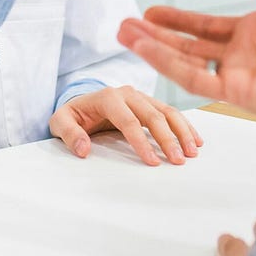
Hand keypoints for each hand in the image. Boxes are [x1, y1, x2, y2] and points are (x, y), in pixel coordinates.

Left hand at [49, 85, 201, 165]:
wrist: (81, 101)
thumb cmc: (72, 114)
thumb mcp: (60, 122)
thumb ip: (69, 134)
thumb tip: (83, 149)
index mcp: (108, 97)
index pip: (128, 120)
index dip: (141, 141)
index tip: (152, 162)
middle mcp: (128, 93)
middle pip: (152, 115)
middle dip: (167, 138)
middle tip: (178, 160)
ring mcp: (141, 96)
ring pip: (166, 111)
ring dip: (181, 131)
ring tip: (192, 152)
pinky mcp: (149, 103)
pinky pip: (171, 113)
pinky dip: (184, 125)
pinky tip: (195, 140)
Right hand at [117, 0, 255, 119]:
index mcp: (254, 31)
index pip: (205, 27)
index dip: (177, 19)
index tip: (150, 10)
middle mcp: (243, 56)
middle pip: (189, 45)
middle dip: (155, 36)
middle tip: (124, 24)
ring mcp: (241, 76)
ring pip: (186, 62)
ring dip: (154, 49)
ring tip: (125, 34)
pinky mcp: (243, 94)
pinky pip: (198, 80)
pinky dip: (171, 65)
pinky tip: (149, 49)